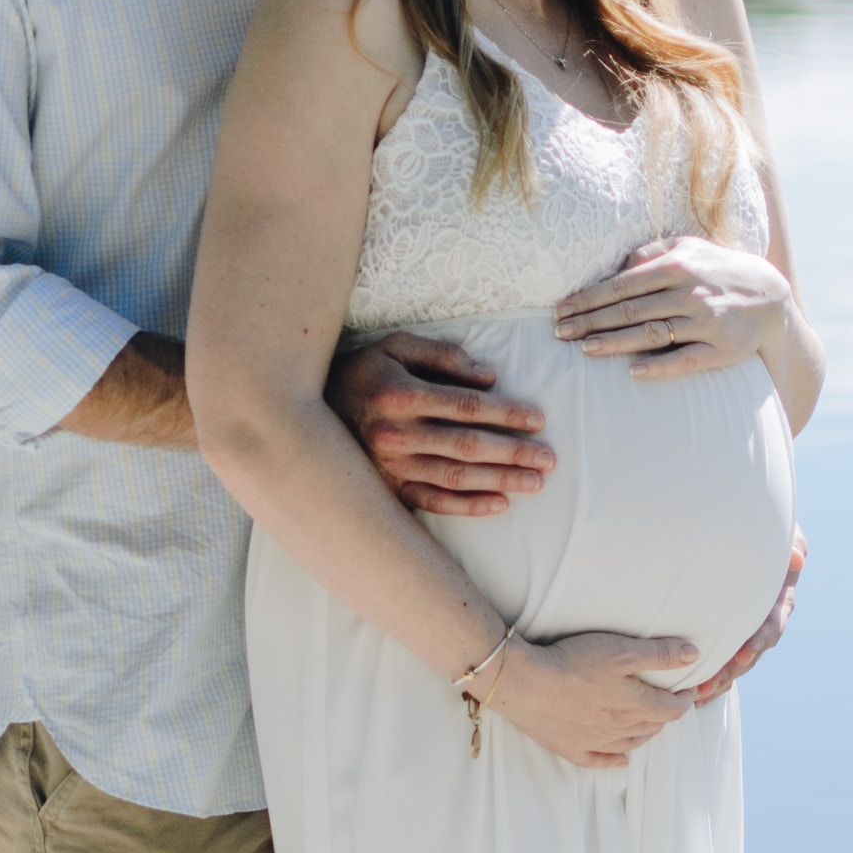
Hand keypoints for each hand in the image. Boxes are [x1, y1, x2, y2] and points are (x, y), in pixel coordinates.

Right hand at [326, 331, 553, 516]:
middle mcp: (396, 434)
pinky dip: (468, 506)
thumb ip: (442, 356)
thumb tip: (489, 377)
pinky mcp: (386, 489)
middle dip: (513, 453)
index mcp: (401, 395)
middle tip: (549, 459)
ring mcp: (390, 467)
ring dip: (499, 480)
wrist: (303, 412)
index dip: (505, 414)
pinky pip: (432, 502)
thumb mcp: (395, 346)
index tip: (537, 420)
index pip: (466, 407)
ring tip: (535, 483)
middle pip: (467, 446)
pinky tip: (499, 504)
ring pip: (455, 477)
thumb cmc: (362, 371)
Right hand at [484, 631, 698, 767]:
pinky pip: (601, 760)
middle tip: (669, 702)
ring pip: (631, 743)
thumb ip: (659, 655)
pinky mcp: (572, 748)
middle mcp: (620, 728)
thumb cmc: (574, 662)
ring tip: (650, 724)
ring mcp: (596, 742)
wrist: (526, 684)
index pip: (672, 709)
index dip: (685, 699)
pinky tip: (621, 759)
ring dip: (645, 734)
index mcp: (636, 705)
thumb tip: (693, 656)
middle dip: (666, 715)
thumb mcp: (622, 650)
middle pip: (654, 727)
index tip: (689, 689)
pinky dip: (615, 760)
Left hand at [555, 237, 793, 377]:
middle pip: (630, 310)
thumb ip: (651, 253)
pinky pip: (685, 360)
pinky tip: (632, 372)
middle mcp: (689, 293)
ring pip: (652, 334)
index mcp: (677, 266)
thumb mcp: (689, 249)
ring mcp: (706, 322)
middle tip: (559, 333)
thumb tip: (617, 266)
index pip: (622, 284)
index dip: (589, 298)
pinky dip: (659, 367)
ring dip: (616, 343)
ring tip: (584, 350)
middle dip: (591, 322)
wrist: (771, 297)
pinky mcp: (721, 350)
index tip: (561, 310)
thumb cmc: (718, 270)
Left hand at [694, 528, 802, 704]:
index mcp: (779, 601)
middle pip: (752, 652)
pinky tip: (693, 689)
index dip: (760, 640)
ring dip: (719, 677)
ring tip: (697, 692)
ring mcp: (747, 629)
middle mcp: (765, 620)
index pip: (772, 624)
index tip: (744, 653)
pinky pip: (723, 659)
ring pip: (736, 661)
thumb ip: (791, 543)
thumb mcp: (783, 533)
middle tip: (710, 682)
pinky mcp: (731, 634)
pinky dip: (711, 675)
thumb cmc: (766, 530)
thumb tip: (797, 558)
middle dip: (732, 669)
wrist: (746, 535)